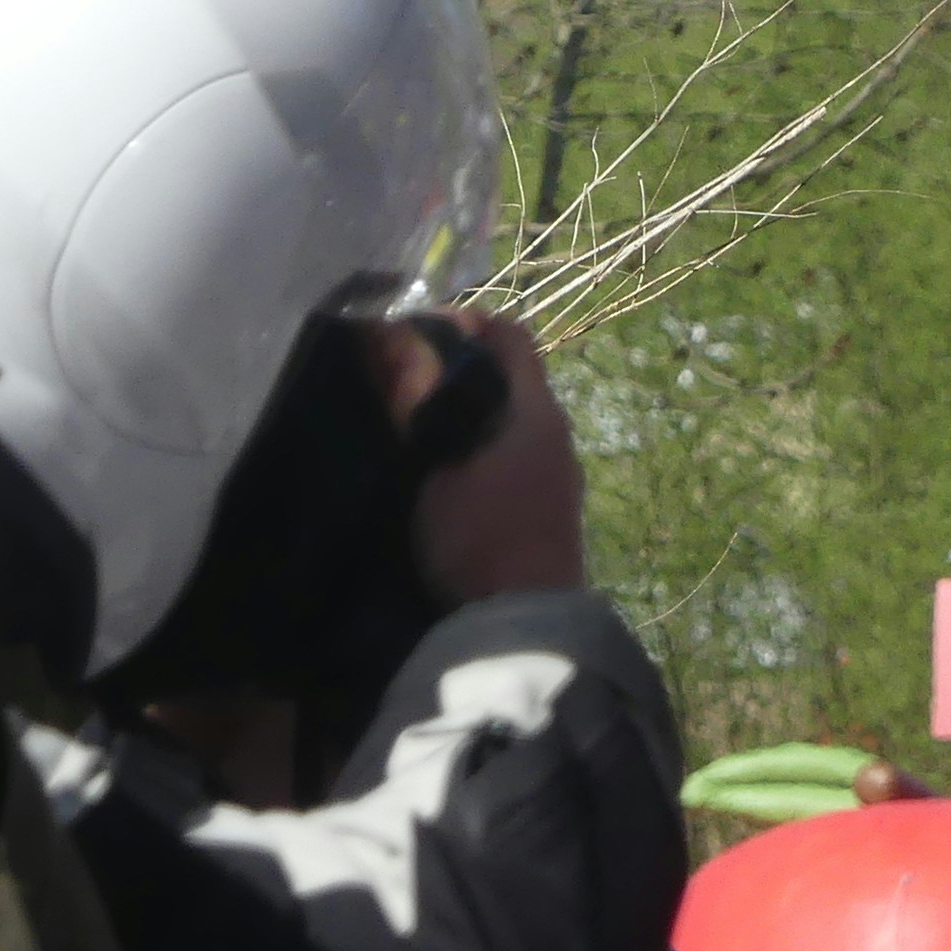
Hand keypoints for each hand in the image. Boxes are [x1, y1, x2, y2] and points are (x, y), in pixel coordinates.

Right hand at [377, 309, 584, 605]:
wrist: (524, 629)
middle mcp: (559, 436)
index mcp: (538, 413)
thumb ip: (415, 397)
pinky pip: (517, 455)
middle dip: (462, 367)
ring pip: (514, 419)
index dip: (466, 320)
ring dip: (472, 410)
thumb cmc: (478, 538)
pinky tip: (448, 465)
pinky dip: (484, 444)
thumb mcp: (434, 464)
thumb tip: (389, 333)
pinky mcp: (553, 511)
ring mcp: (561, 476)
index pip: (511, 335)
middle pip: (514, 376)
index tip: (416, 331)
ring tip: (419, 421)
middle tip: (406, 375)